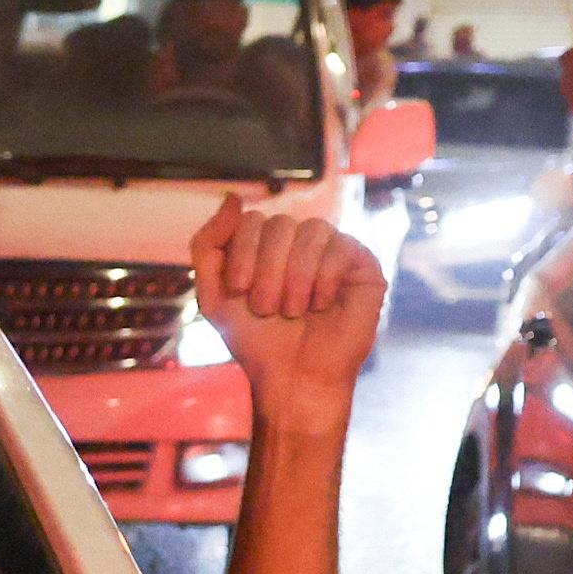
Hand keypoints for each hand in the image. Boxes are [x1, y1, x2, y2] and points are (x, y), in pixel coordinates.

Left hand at [189, 191, 383, 411]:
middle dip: (267, 272)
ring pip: (313, 230)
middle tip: (267, 308)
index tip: (240, 292)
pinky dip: (323, 281)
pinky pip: (342, 247)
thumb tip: (232, 196)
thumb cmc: (255, 340)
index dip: (242, 256)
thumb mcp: (214, 295)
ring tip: (293, 311)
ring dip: (294, 278)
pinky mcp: (363, 265)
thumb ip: (209, 245)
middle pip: (280, 224)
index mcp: (267, 246)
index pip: (251, 220)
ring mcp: (334, 250)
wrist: (292, 377)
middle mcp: (301, 242)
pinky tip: (321, 306)